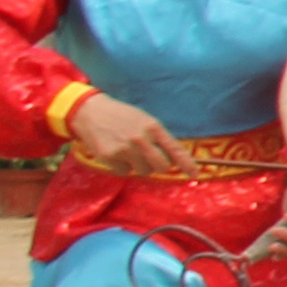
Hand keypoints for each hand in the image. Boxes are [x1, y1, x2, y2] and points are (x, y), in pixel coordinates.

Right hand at [61, 95, 176, 175]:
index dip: (187, 164)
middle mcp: (141, 139)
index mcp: (153, 127)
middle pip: (162, 166)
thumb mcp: (145, 120)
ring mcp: (124, 149)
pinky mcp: (109, 157)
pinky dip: (121, 167)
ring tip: (128, 151)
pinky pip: (124, 172)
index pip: (175, 149)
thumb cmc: (122, 117)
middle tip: (151, 159)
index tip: (195, 174)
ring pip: (143, 171)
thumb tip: (174, 160)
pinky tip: (115, 153)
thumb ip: (159, 138)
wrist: (90, 112)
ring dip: (138, 165)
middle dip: (160, 166)